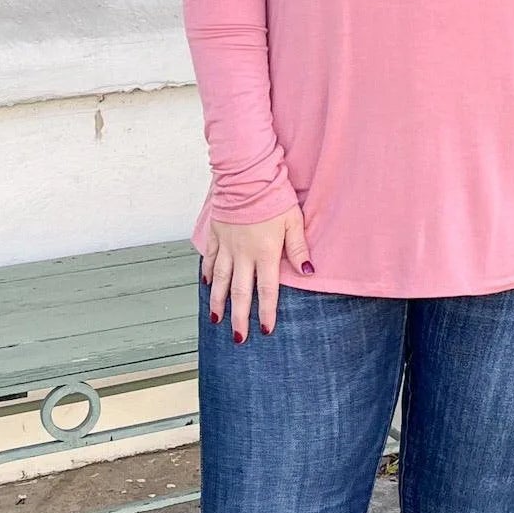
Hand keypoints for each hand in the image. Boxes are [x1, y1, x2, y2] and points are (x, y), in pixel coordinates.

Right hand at [202, 205, 311, 341]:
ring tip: (216, 319)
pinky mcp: (216, 233)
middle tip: (238, 337)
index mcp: (264, 252)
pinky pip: (209, 258)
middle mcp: (243, 253)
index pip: (266, 290)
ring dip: (218, 301)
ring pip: (219, 279)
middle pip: (239, 291)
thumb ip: (298, 247)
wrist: (245, 175)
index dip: (265, 312)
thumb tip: (308, 271)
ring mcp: (227, 244)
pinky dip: (206, 273)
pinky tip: (205, 284)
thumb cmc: (273, 195)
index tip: (264, 330)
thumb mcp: (293, 220)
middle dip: (239, 317)